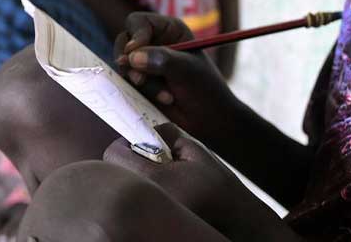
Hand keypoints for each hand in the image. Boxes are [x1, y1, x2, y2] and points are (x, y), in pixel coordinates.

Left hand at [102, 123, 261, 236]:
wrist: (236, 222)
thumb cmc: (218, 187)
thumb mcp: (196, 151)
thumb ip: (169, 135)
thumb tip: (150, 130)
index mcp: (152, 178)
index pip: (114, 154)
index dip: (126, 144)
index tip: (143, 145)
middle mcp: (144, 198)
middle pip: (114, 171)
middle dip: (129, 162)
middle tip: (154, 163)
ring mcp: (146, 212)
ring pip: (124, 186)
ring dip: (135, 177)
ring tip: (162, 180)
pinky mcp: (151, 221)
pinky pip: (135, 200)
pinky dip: (143, 192)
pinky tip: (166, 194)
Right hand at [114, 13, 237, 139]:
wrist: (210, 120)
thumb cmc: (206, 90)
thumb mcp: (187, 70)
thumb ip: (162, 59)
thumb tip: (132, 57)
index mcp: (168, 29)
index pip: (138, 22)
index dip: (134, 36)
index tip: (134, 53)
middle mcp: (154, 42)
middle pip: (123, 43)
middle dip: (132, 63)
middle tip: (140, 80)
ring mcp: (145, 63)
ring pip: (124, 66)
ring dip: (141, 82)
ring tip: (167, 95)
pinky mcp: (141, 82)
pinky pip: (127, 83)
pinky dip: (141, 93)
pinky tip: (164, 99)